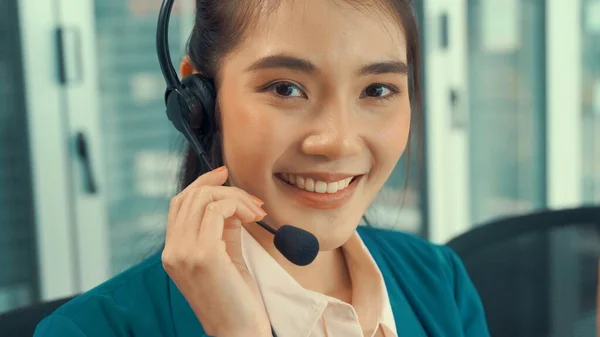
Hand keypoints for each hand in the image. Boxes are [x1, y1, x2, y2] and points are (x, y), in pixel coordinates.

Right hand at [162, 166, 271, 336]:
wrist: (239, 332)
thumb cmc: (236, 298)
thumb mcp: (225, 256)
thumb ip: (222, 228)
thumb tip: (230, 200)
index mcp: (173, 252)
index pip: (179, 203)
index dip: (201, 183)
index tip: (225, 174)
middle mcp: (172, 251)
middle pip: (191, 196)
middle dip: (225, 188)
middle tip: (252, 199)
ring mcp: (184, 253)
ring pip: (204, 198)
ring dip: (236, 197)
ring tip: (256, 212)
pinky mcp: (203, 255)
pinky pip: (217, 210)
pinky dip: (238, 205)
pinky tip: (254, 217)